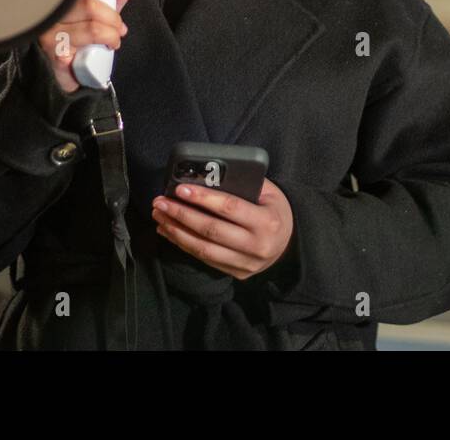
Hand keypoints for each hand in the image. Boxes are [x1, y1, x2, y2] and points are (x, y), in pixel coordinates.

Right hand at [37, 0, 135, 93]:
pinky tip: (95, 54)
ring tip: (112, 40)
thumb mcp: (105, 6)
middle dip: (113, 17)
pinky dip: (97, 54)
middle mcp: (52, 8)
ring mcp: (50, 31)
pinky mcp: (54, 53)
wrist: (71, 64)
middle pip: (90, 4)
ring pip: (93, 29)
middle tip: (117, 25)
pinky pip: (86, 51)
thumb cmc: (85, 30)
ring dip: (111, 36)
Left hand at [150, 177, 294, 280]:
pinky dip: (183, 245)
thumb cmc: (273, 209)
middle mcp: (257, 246)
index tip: (180, 189)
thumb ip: (242, 184)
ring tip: (159, 216)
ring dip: (176, 232)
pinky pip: (205, 259)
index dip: (203, 198)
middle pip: (211, 230)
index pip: (230, 208)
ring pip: (204, 249)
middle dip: (181, 215)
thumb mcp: (268, 192)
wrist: (290, 242)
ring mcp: (246, 264)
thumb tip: (205, 175)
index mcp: (267, 222)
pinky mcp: (237, 274)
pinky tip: (169, 231)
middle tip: (160, 202)